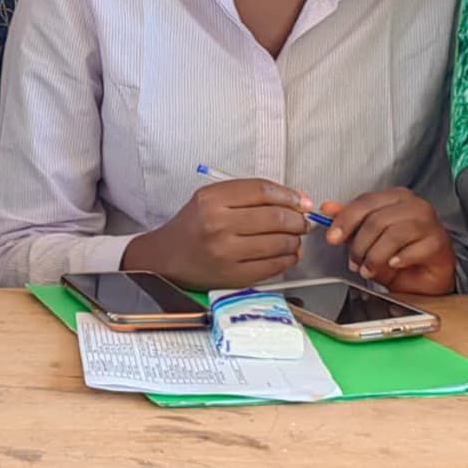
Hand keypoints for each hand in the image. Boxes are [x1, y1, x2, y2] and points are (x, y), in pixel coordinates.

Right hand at [121, 178, 312, 289]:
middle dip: (297, 219)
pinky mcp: (233, 276)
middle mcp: (218, 225)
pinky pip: (272, 266)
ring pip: (278, 242)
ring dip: (295, 240)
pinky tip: (288, 255)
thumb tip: (296, 198)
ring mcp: (226, 253)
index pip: (262, 191)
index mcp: (212, 200)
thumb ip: (249, 195)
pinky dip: (288, 259)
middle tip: (302, 222)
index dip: (289, 195)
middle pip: (275, 216)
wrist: (165, 259)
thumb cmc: (192, 227)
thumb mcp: (210, 199)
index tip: (302, 201)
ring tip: (294, 238)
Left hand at [320, 189, 455, 295]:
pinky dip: (399, 260)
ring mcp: (430, 223)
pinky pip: (413, 250)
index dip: (345, 220)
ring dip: (376, 256)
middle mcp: (414, 206)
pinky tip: (393, 265)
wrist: (426, 279)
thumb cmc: (399, 255)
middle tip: (354, 263)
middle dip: (360, 245)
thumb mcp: (368, 239)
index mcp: (395, 198)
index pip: (365, 202)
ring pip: (394, 234)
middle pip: (377, 219)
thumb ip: (350, 222)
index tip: (332, 238)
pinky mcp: (439, 243)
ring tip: (369, 269)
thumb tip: (328, 209)